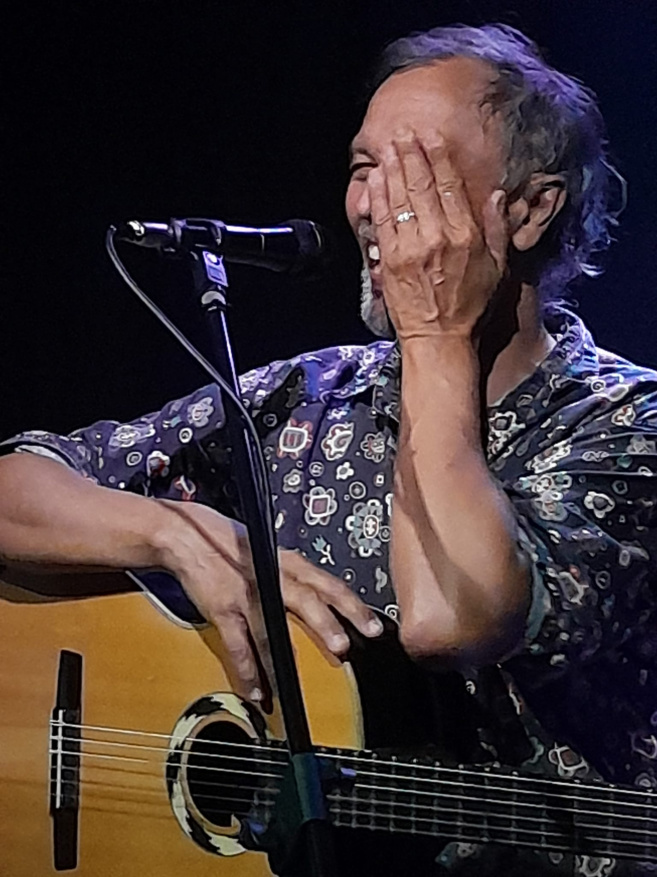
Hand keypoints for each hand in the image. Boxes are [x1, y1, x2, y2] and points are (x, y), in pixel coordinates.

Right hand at [154, 500, 382, 701]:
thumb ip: (293, 575)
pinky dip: (248, 671)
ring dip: (284, 656)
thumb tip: (322, 600)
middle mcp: (271, 575)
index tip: (373, 626)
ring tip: (297, 681)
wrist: (187, 536)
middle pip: (305, 599)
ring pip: (270, 627)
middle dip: (327, 625)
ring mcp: (246, 593)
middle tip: (344, 648)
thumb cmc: (231, 544)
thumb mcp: (270, 552)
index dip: (351, 605)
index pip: (327, 583)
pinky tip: (258, 691)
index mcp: (287, 562)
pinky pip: (238, 645)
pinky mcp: (222, 609)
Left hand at [368, 131, 507, 340]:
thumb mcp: (498, 268)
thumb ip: (497, 229)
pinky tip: (376, 179)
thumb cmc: (471, 307)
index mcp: (466, 236)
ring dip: (392, 169)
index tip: (432, 138)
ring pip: (399, 198)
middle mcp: (438, 237)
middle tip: (403, 133)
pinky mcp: (389, 260)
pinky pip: (383, 220)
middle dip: (411, 155)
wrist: (439, 339)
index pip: (450, 186)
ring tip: (388, 148)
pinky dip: (378, 197)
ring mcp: (410, 248)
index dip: (439, 158)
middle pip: (422, 185)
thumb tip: (498, 194)